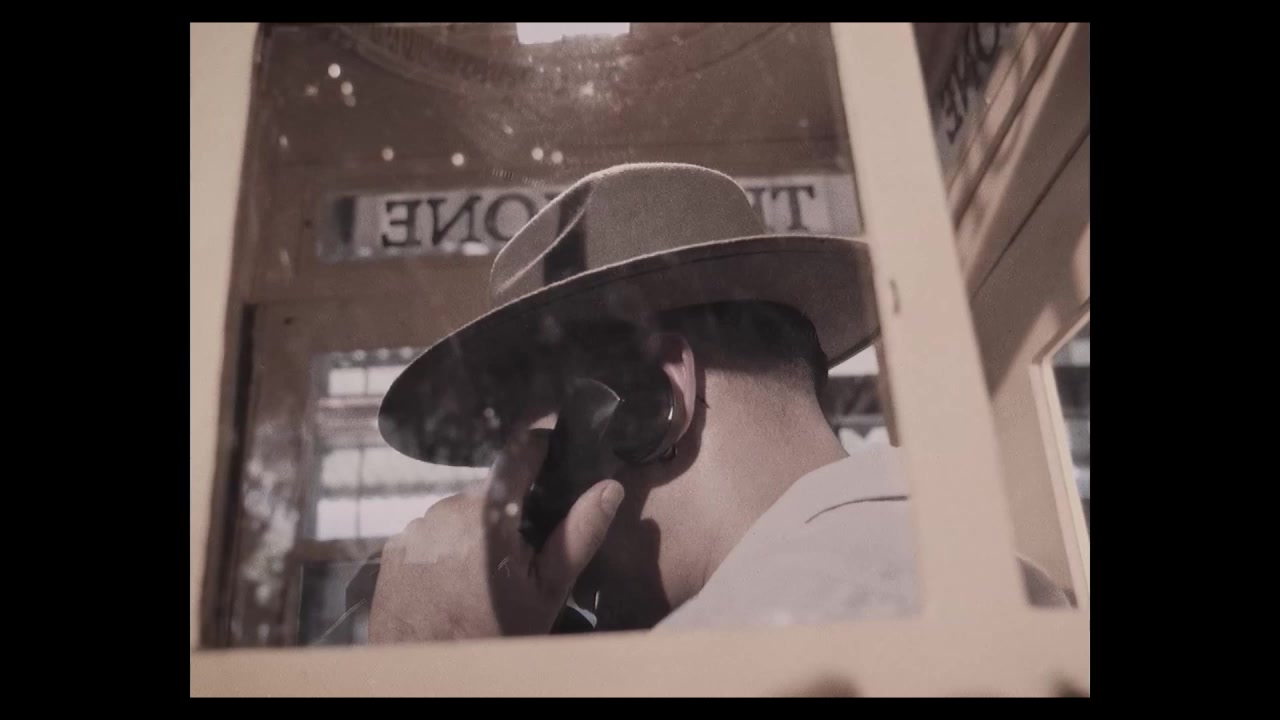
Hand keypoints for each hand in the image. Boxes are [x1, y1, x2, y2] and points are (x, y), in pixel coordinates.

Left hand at [368, 429, 624, 642]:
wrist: (433, 676)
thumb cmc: (495, 635)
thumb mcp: (549, 590)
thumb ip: (580, 533)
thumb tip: (609, 488)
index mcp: (490, 515)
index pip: (519, 452)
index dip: (539, 445)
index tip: (552, 448)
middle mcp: (446, 511)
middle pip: (490, 493)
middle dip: (508, 514)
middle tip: (519, 557)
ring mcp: (416, 529)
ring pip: (459, 514)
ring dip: (475, 533)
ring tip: (483, 578)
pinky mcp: (394, 547)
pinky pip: (431, 534)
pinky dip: (446, 550)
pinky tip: (454, 583)